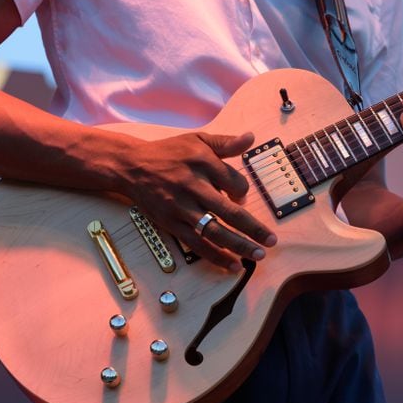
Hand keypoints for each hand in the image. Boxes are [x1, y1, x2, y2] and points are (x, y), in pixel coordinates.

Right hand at [120, 132, 276, 270]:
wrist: (131, 166)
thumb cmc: (169, 153)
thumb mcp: (197, 140)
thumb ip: (225, 143)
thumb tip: (250, 138)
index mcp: (202, 162)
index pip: (235, 182)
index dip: (243, 191)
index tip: (239, 195)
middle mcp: (192, 185)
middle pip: (228, 211)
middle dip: (252, 228)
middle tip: (271, 241)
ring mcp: (181, 207)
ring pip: (213, 231)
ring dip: (238, 245)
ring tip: (258, 255)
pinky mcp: (171, 223)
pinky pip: (196, 244)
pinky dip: (215, 256)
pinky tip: (233, 265)